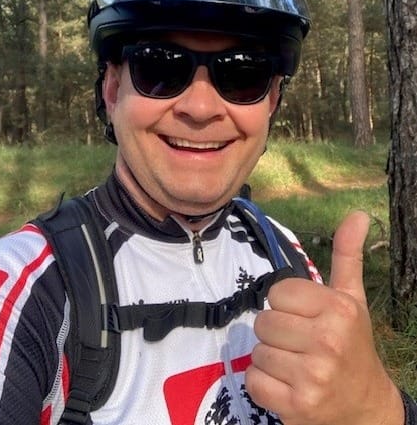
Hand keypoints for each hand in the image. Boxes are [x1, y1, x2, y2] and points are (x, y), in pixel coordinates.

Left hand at [245, 211, 403, 424]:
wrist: (365, 408)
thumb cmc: (352, 346)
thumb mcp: (352, 299)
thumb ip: (347, 255)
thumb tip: (358, 214)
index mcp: (339, 309)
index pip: (278, 293)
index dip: (285, 305)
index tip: (304, 318)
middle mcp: (327, 340)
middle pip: (264, 322)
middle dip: (276, 333)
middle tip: (300, 344)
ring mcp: (313, 376)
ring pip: (257, 352)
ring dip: (270, 360)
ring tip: (296, 365)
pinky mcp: (297, 406)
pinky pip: (253, 382)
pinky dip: (264, 385)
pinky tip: (287, 386)